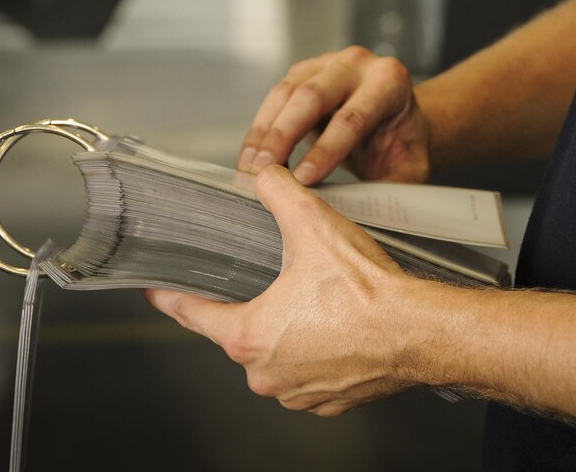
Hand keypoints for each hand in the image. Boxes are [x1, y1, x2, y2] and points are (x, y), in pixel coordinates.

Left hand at [144, 165, 420, 414]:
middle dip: (252, 304)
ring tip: (315, 302)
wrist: (419, 332)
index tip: (156, 290)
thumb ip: (279, 194)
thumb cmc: (368, 293)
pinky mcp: (328, 401)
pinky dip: (315, 353)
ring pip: (277, 354)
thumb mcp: (314, 227)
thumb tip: (266, 175)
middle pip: (239, 332)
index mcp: (249, 335)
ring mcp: (297, 393)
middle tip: (277, 280)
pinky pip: (307, 374)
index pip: (191, 314)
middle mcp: (266, 373)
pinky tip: (335, 328)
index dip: (170, 296)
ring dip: (287, 331)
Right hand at [237, 46, 430, 184]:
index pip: (352, 118)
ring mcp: (327, 64)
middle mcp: (357, 65)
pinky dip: (261, 128)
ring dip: (264, 133)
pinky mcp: (304, 72)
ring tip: (251, 168)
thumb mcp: (408, 169)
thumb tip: (355, 211)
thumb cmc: (402, 146)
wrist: (398, 122)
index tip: (302, 180)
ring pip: (286, 92)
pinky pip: (276, 97)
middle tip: (265, 172)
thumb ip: (388, 188)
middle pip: (312, 96)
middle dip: (284, 136)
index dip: (325, 150)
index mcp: (389, 83)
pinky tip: (252, 155)